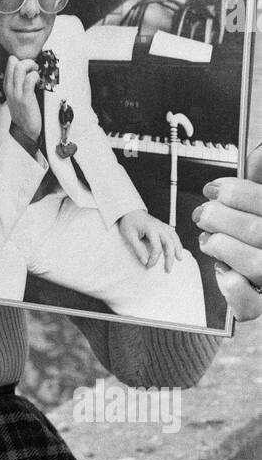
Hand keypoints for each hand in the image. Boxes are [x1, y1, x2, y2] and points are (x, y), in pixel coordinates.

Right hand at [4, 55, 40, 142]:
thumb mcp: (16, 96)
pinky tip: (38, 80)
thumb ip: (19, 84)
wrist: (25, 130)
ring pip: (20, 67)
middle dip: (27, 61)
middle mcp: (10, 87)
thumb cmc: (24, 113)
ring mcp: (17, 92)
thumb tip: (28, 72)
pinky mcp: (26, 98)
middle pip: (14, 61)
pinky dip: (35, 76)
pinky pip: (30, 79)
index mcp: (7, 85)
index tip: (29, 67)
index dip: (21, 60)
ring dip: (31, 66)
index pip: (10, 63)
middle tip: (34, 68)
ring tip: (36, 72)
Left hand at [119, 209, 182, 269]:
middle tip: (168, 269)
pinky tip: (178, 249)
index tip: (148, 265)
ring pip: (174, 238)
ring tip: (179, 259)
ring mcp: (163, 226)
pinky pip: (173, 234)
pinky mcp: (163, 226)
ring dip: (178, 249)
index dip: (154, 258)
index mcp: (150, 228)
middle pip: (169, 243)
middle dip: (170, 257)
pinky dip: (177, 242)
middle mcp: (159, 226)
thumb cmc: (129, 222)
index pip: (156, 247)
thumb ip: (137, 249)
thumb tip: (145, 261)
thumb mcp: (129, 236)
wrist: (130, 211)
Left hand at [193, 145, 261, 321]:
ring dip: (223, 246)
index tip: (213, 189)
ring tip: (209, 239)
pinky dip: (232, 287)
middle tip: (203, 213)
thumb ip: (261, 185)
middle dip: (221, 217)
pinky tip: (222, 271)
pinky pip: (252, 306)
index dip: (238, 193)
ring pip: (256, 264)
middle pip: (259, 231)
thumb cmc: (260, 242)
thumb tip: (258, 153)